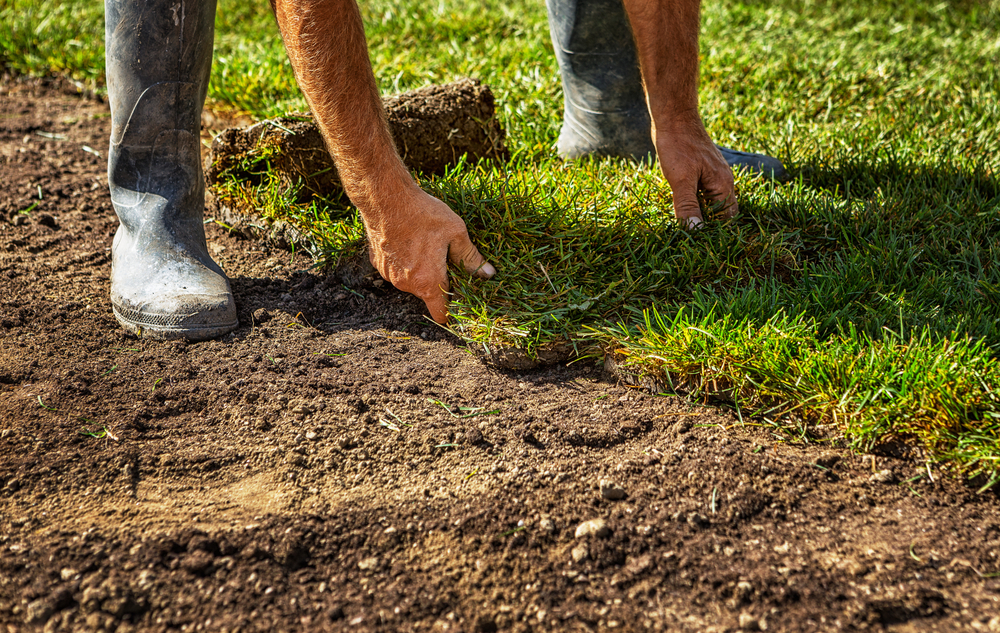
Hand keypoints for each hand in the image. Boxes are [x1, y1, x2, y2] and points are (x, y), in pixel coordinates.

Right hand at [364, 187, 494, 323]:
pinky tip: (408, 240)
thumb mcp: (456, 233)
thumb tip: (488, 274)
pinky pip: (396, 270)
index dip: (451, 310)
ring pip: (411, 281)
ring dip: (420, 270)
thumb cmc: (423, 214)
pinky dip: (404, 261)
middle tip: (445, 258)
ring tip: (425, 244)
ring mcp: (389, 275)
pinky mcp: (378, 264)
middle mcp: (407, 285)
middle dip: (437, 281)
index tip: (458, 300)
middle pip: (427, 294)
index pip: (440, 313)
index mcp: (428, 282)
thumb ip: (471, 257)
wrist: (385, 198)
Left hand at [653, 113, 737, 227]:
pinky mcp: (702, 169)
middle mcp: (723, 180)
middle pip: (721, 211)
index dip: (715, 231)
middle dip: (708, 223)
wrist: (674, 117)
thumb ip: (688, 207)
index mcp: (723, 185)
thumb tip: (696, 232)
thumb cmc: (678, 146)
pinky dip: (694, 200)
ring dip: (699, 212)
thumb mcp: (681, 181)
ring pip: (711, 201)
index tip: (698, 241)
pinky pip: (703, 191)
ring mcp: (713, 174)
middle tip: (689, 235)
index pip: (728, 217)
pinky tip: (679, 204)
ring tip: (683, 222)